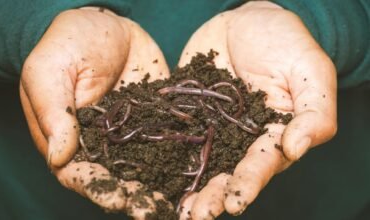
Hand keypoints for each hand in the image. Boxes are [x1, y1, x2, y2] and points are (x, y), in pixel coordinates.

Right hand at [20, 7, 170, 217]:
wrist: (106, 23)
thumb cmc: (68, 43)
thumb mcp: (50, 70)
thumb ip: (54, 112)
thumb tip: (60, 156)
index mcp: (70, 138)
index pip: (81, 174)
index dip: (99, 189)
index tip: (120, 199)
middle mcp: (102, 143)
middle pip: (117, 178)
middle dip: (136, 196)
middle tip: (156, 211)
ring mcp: (131, 133)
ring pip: (145, 165)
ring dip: (160, 185)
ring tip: (180, 202)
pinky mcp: (155, 119)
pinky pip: (167, 139)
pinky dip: (180, 156)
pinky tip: (198, 169)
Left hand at [177, 2, 336, 218]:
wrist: (243, 21)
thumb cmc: (283, 41)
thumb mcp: (309, 70)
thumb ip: (314, 112)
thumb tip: (296, 149)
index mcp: (272, 134)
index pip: (262, 163)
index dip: (249, 183)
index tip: (235, 202)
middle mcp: (241, 139)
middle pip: (227, 172)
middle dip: (213, 196)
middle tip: (196, 216)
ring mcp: (212, 129)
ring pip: (200, 163)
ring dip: (188, 187)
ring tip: (174, 210)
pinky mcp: (189, 116)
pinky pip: (176, 136)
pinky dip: (162, 155)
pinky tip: (148, 173)